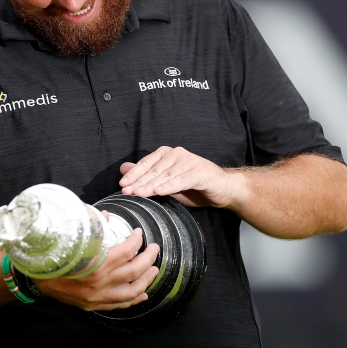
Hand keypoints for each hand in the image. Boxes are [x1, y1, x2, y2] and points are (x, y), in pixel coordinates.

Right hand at [33, 227, 159, 311]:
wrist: (35, 280)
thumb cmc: (53, 256)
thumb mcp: (71, 239)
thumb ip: (92, 228)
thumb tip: (106, 216)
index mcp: (95, 264)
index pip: (126, 252)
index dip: (136, 241)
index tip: (139, 234)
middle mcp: (99, 283)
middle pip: (134, 271)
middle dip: (148, 258)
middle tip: (154, 249)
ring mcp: (97, 297)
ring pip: (132, 292)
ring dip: (146, 280)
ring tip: (154, 270)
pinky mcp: (93, 305)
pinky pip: (119, 305)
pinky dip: (133, 300)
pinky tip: (142, 294)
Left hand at [119, 146, 245, 208]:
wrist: (223, 189)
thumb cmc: (194, 187)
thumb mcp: (167, 183)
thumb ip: (147, 176)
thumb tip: (123, 169)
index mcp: (168, 154)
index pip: (147, 164)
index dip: (134, 174)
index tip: (122, 185)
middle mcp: (177, 154)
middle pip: (154, 170)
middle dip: (139, 182)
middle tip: (126, 191)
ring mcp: (189, 161)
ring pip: (166, 175)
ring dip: (151, 185)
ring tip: (138, 193)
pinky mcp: (200, 172)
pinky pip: (182, 180)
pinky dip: (169, 186)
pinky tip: (159, 192)